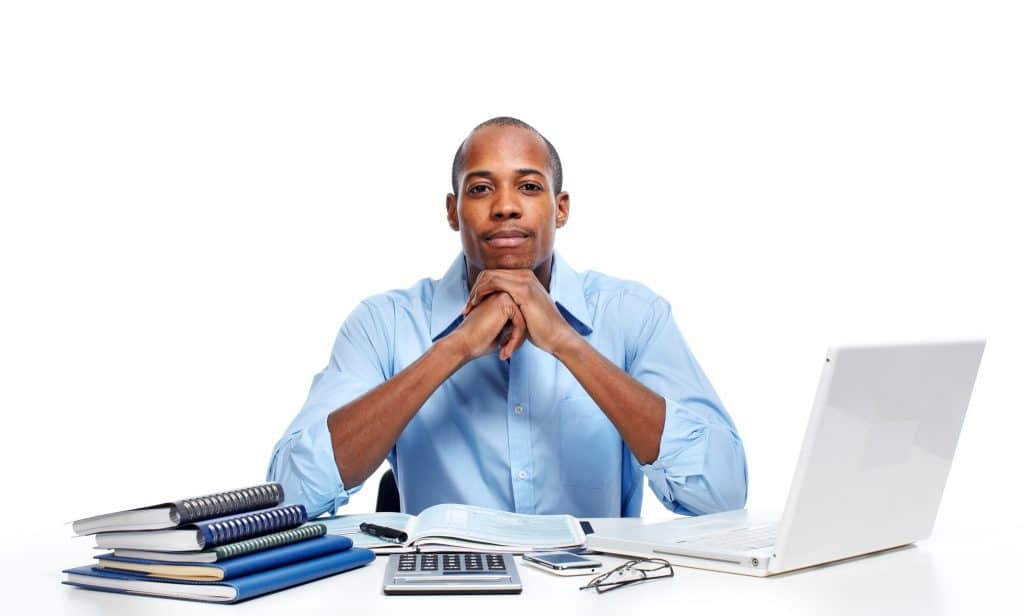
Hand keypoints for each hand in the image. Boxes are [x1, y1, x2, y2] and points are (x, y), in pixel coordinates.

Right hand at [448, 291, 526, 361]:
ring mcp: (502, 296)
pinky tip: (504, 351)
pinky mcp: (504, 302)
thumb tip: (526, 329)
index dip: (515, 337)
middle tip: (505, 353)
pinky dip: (515, 340)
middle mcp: (500, 295)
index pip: (518, 319)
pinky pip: (520, 323)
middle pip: (523, 318)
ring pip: (524, 321)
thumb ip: (511, 326)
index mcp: (498, 301)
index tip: (505, 351)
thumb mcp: (500, 333)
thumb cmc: (477, 342)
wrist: (462, 344)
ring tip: (504, 353)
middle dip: (517, 338)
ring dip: (517, 341)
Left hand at [462, 269, 577, 355]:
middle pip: (489, 273)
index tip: (471, 306)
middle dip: (474, 289)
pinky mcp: (524, 289)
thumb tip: (497, 307)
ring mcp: (525, 280)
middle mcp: (524, 274)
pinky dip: (481, 293)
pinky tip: (475, 306)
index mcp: (524, 277)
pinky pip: (494, 283)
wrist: (557, 337)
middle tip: (466, 308)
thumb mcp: (523, 312)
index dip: (479, 289)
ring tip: (468, 309)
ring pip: (489, 276)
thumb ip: (511, 304)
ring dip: (475, 291)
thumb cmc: (540, 329)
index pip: (494, 275)